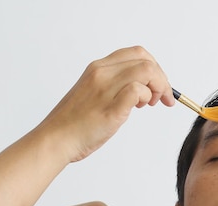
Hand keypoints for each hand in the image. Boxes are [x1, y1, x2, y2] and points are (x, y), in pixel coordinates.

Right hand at [34, 46, 175, 162]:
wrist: (56, 139)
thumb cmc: (75, 123)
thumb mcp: (95, 95)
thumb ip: (114, 88)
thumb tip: (142, 91)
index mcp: (98, 68)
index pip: (136, 53)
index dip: (154, 67)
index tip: (158, 85)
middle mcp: (101, 73)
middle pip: (146, 60)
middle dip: (161, 78)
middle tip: (162, 98)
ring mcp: (105, 89)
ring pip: (146, 71)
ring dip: (158, 87)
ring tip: (151, 103)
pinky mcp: (111, 108)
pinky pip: (138, 91)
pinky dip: (147, 97)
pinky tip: (140, 108)